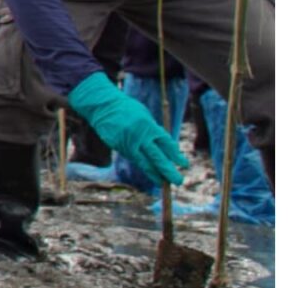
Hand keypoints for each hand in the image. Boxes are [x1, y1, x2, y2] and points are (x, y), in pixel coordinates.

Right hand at [67, 71, 187, 186]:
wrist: (103, 105)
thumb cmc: (128, 108)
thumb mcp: (145, 115)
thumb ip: (154, 131)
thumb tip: (166, 147)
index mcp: (148, 126)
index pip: (166, 144)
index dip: (176, 155)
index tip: (184, 164)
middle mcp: (139, 136)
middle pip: (157, 158)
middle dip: (169, 171)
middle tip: (179, 181)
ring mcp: (128, 143)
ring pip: (144, 164)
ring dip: (155, 174)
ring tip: (163, 183)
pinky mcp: (119, 147)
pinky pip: (133, 158)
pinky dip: (142, 165)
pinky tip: (149, 171)